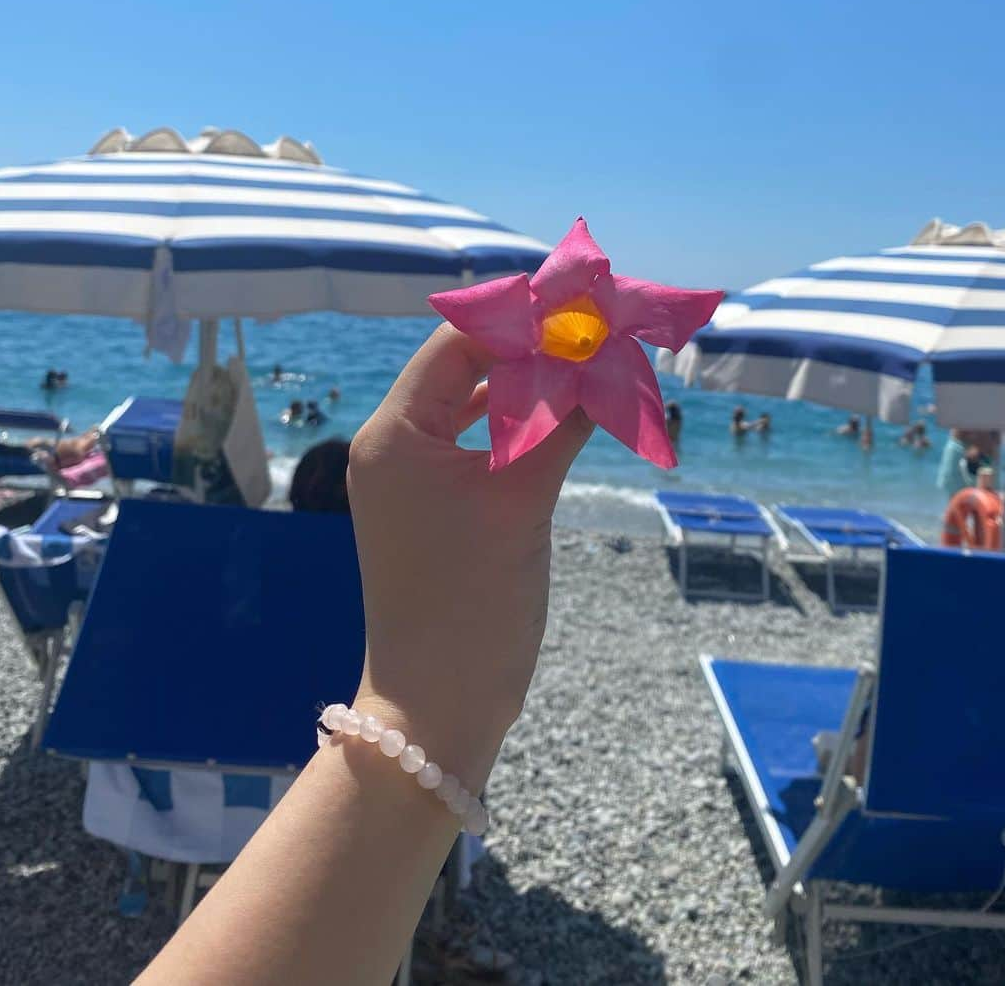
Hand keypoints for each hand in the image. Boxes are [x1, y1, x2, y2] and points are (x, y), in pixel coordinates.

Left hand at [347, 324, 592, 791]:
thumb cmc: (471, 600)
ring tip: (590, 362)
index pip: (455, 343)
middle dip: (530, 348)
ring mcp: (415, 479)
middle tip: (595, 328)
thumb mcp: (521, 500)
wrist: (440, 705)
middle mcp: (396, 445)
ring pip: (477, 406)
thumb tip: (609, 361)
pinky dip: (524, 427)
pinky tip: (567, 414)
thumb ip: (563, 421)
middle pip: (465, 368)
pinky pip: (482, 445)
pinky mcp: (439, 509)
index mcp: (395, 432)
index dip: (518, 317)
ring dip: (531, 385)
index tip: (579, 301)